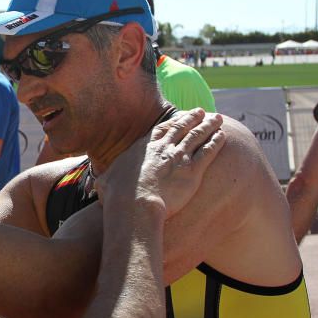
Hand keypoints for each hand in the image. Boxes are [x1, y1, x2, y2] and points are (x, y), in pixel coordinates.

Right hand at [96, 109, 224, 216]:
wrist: (135, 205)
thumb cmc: (117, 197)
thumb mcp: (105, 184)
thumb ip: (104, 181)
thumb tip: (94, 186)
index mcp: (142, 148)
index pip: (160, 130)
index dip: (171, 123)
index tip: (177, 118)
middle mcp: (162, 148)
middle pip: (181, 128)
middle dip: (191, 118)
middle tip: (200, 112)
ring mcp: (179, 157)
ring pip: (198, 136)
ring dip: (208, 125)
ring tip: (217, 118)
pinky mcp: (193, 170)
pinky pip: (208, 152)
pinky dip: (216, 142)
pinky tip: (223, 135)